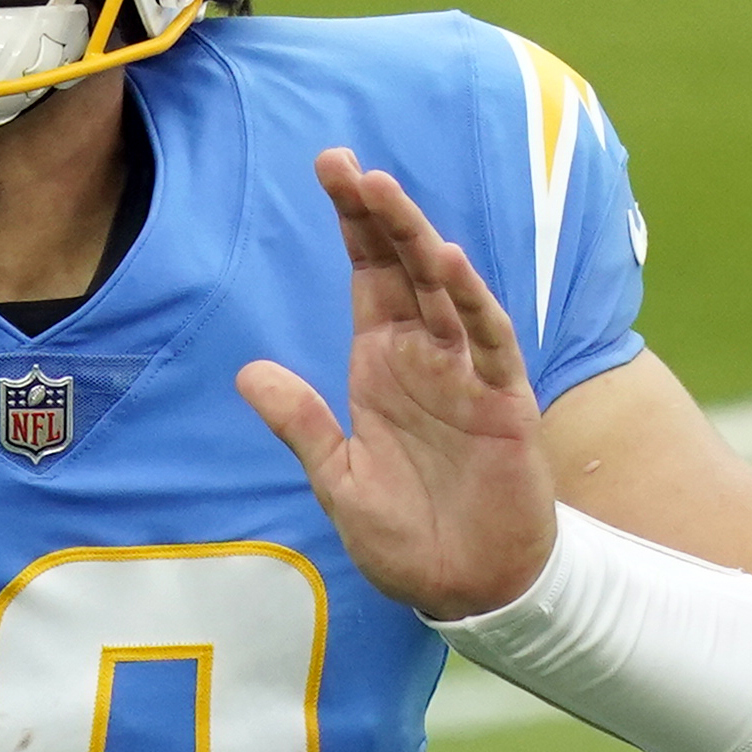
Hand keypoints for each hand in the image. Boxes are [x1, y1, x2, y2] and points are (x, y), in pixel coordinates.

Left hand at [236, 149, 555, 619]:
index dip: (352, 224)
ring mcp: (466, 373)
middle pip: (402, 267)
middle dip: (377, 214)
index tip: (330, 169)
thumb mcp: (338, 477)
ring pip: (445, 290)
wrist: (467, 587)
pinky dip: (471, 301)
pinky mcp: (503, 401)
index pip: (368, 276)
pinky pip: (487, 341)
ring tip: (384, 194)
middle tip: (345, 163)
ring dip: (417, 241)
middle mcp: (425, 356)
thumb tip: (248, 371)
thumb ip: (302, 422)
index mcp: (382, 363)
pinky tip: (449, 263)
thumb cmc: (406, 534)